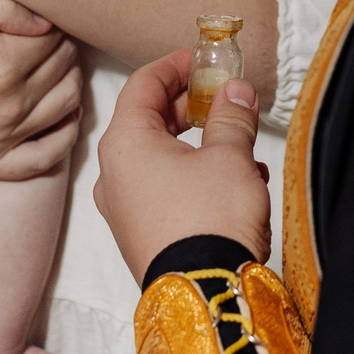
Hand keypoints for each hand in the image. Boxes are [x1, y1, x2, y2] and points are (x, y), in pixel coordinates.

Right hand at [0, 0, 83, 178]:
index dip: (52, 19)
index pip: (58, 38)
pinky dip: (63, 135)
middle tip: (42, 33)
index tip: (35, 11)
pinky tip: (62, 111)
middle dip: (62, 47)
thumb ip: (4, 4)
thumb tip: (50, 21)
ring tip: (47, 61)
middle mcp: (3, 110)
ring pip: (64, 106)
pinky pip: (44, 159)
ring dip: (67, 80)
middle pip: (65, 71)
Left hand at [93, 49, 272, 283]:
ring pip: (159, 157)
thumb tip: (235, 91)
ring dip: (197, 143)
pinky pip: (164, 190)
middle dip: (189, 105)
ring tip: (238, 141)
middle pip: (148, 120)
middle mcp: (114, 174)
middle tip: (223, 95)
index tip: (204, 59)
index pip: (143, 84)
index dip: (176, 65)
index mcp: (124, 143)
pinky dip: (194, 175)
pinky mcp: (141, 235)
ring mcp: (124, 209)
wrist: (205, 294)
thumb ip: (231, 116)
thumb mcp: (230, 155)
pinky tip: (236, 181)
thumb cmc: (210, 219)